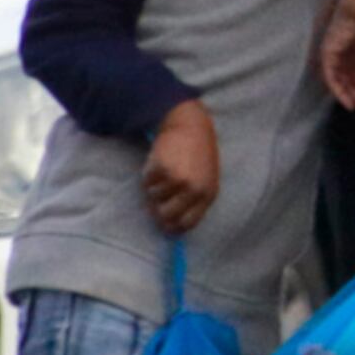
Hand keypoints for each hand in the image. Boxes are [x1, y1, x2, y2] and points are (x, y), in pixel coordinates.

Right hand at [142, 97, 220, 232]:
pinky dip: (148, 176)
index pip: (187, 223)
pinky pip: (147, 183)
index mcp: (207, 195)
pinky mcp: (161, 169)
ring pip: (154, 198)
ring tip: (164, 174)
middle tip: (155, 203)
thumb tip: (174, 224)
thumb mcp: (206, 180)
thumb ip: (194, 201)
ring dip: (154, 188)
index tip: (165, 225)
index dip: (173, 227)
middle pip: (167, 216)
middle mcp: (193, 190)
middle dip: (158, 212)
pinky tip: (159, 164)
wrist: (191, 127)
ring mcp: (177, 180)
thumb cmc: (198, 155)